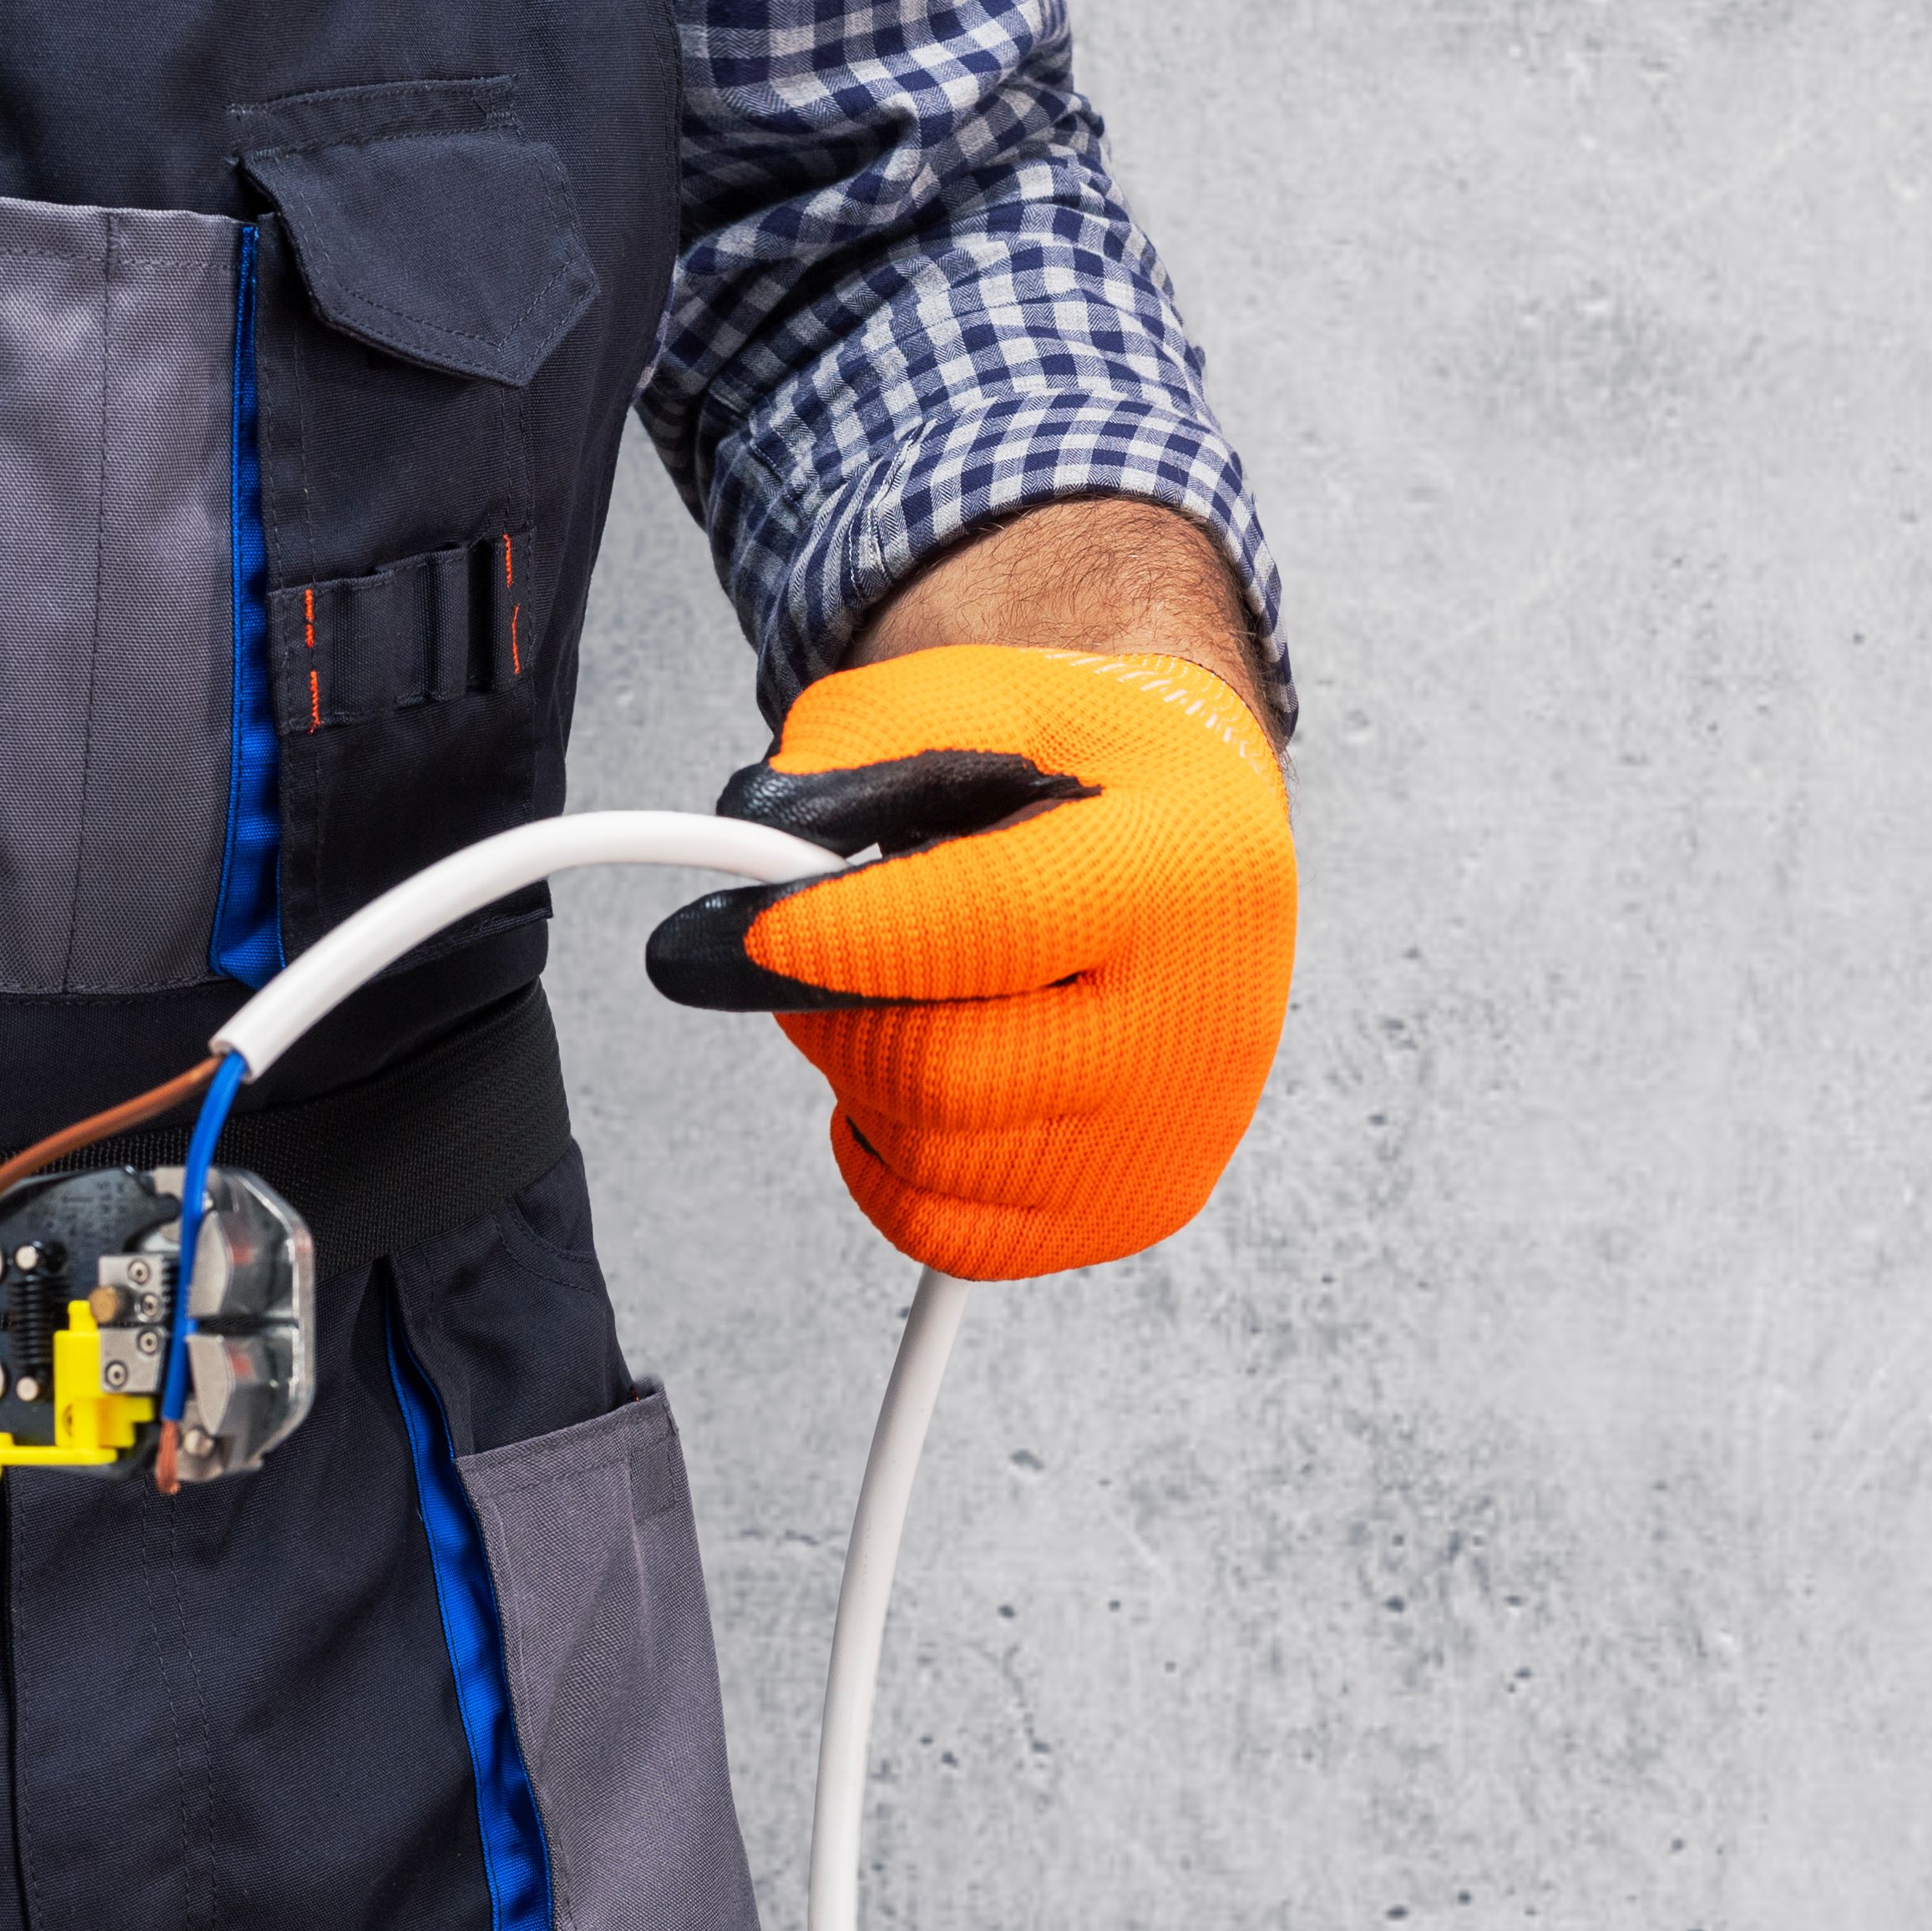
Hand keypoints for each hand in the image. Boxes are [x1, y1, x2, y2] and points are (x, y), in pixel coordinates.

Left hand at [650, 640, 1295, 1277]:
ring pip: (933, 1161)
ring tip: (878, 1001)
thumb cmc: (1083, 771)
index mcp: (1180, 870)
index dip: (842, 941)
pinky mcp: (1138, 1209)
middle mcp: (1200, 1022)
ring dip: (855, 1082)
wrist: (1203, 849)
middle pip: (946, 1074)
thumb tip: (757, 824)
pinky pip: (949, 1234)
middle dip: (828, 1017)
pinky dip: (886, 1167)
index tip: (728, 936)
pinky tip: (904, 1087)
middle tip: (792, 962)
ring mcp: (1172, 1135)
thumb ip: (860, 738)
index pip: (994, 927)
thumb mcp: (984, 696)